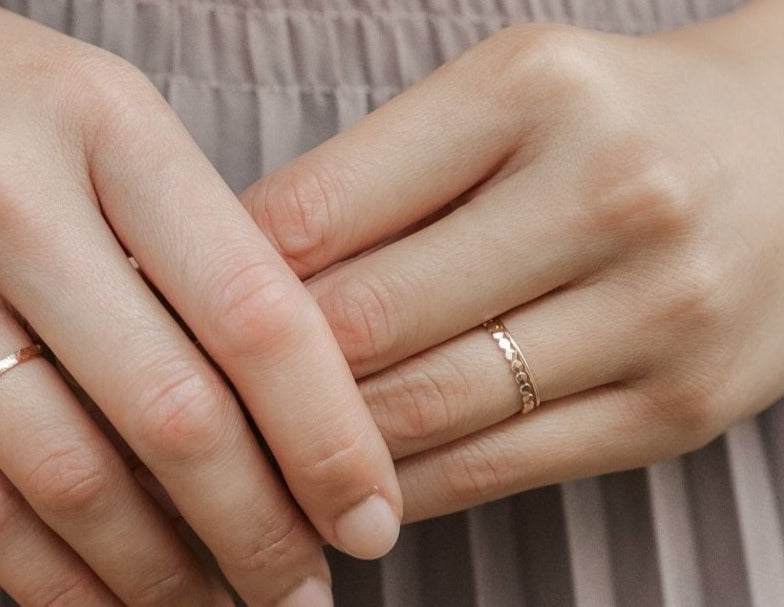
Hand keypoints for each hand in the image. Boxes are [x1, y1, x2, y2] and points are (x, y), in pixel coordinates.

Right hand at [0, 9, 400, 605]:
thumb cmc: (46, 126)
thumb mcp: (135, 145)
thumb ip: (218, 252)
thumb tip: (323, 415)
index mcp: (113, 133)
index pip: (255, 314)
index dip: (326, 438)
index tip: (372, 520)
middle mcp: (21, 208)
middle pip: (176, 412)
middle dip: (257, 530)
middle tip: (309, 591)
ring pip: (76, 478)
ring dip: (164, 572)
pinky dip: (64, 575)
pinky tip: (126, 598)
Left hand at [241, 1, 783, 521]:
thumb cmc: (626, 123)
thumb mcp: (505, 102)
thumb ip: (377, 182)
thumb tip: (247, 273)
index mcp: (535, 91)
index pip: (322, 208)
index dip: (224, 279)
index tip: (172, 318)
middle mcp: (608, 194)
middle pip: (366, 320)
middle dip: (259, 377)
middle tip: (193, 404)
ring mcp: (654, 313)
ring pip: (424, 411)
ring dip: (322, 446)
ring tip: (258, 455)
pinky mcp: (676, 411)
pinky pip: (497, 470)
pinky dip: (407, 486)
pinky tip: (360, 482)